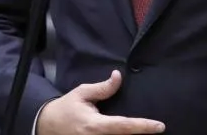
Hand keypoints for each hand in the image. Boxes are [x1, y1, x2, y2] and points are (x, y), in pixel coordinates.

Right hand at [37, 69, 164, 134]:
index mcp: (95, 125)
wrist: (47, 126)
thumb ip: (103, 88)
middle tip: (158, 129)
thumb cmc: (66, 108)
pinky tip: (133, 134)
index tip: (160, 126)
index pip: (124, 126)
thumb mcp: (82, 93)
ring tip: (149, 131)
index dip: (143, 126)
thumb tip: (119, 76)